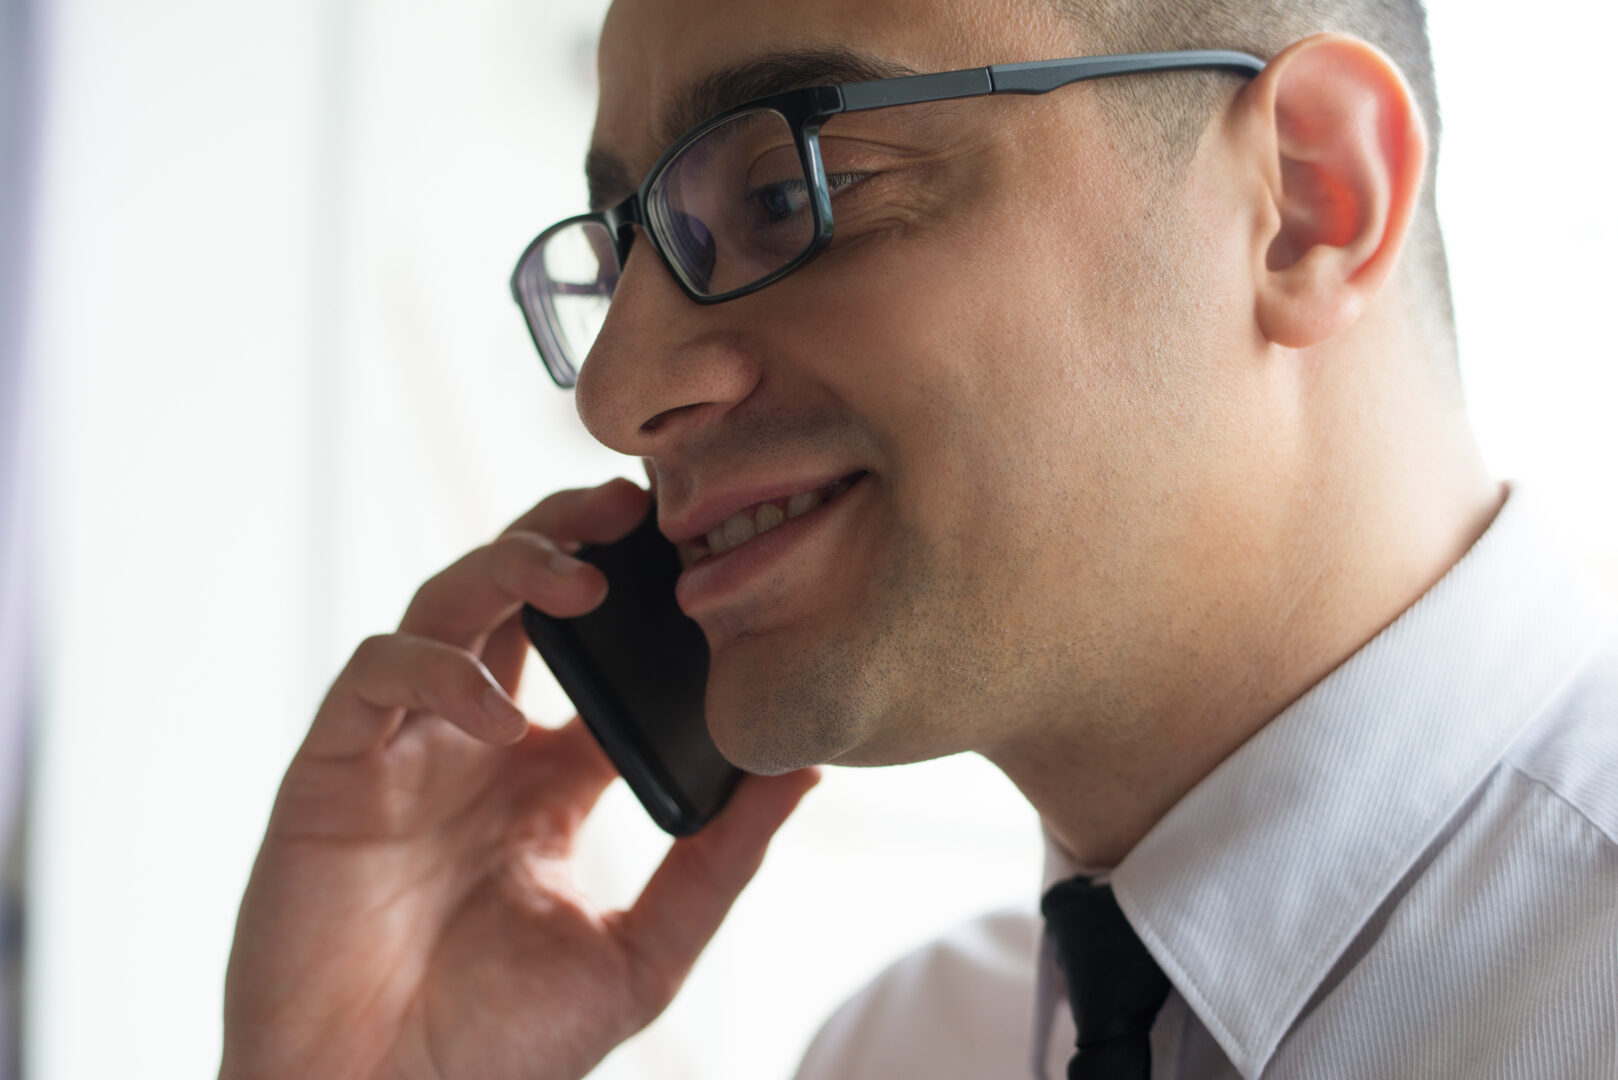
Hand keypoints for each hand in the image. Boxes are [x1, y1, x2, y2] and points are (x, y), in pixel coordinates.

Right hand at [220, 478, 819, 1079]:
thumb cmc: (499, 1050)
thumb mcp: (638, 955)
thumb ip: (717, 862)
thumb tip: (801, 769)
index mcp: (545, 778)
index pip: (601, 654)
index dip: (644, 597)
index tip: (706, 554)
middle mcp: (476, 744)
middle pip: (518, 596)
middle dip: (570, 538)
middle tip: (638, 508)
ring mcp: (405, 749)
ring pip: (447, 604)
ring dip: (509, 570)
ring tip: (580, 580)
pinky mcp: (333, 767)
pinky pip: (379, 676)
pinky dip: (437, 673)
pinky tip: (498, 715)